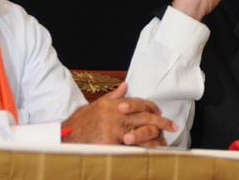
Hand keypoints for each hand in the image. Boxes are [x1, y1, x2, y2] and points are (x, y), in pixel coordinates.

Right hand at [61, 82, 177, 146]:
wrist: (66, 137)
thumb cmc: (81, 122)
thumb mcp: (97, 104)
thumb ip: (114, 95)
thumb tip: (126, 85)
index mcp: (114, 104)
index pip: (139, 103)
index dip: (152, 107)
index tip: (160, 112)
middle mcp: (116, 114)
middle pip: (144, 117)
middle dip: (161, 122)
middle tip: (173, 126)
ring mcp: (113, 129)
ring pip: (141, 132)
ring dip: (155, 137)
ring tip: (164, 141)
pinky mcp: (110, 143)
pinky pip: (130, 147)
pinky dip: (142, 149)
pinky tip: (151, 151)